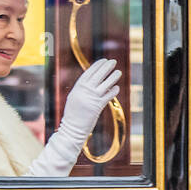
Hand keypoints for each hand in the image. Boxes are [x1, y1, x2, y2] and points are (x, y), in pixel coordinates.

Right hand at [26, 58, 120, 176]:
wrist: (72, 129)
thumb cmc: (74, 114)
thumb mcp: (75, 98)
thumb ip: (82, 89)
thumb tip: (93, 81)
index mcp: (77, 88)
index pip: (88, 73)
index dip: (97, 66)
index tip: (103, 60)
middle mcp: (84, 91)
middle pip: (98, 76)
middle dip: (106, 67)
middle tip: (113, 62)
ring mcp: (91, 98)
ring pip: (105, 84)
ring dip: (113, 77)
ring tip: (119, 72)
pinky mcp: (97, 106)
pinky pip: (108, 96)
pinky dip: (113, 91)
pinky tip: (117, 87)